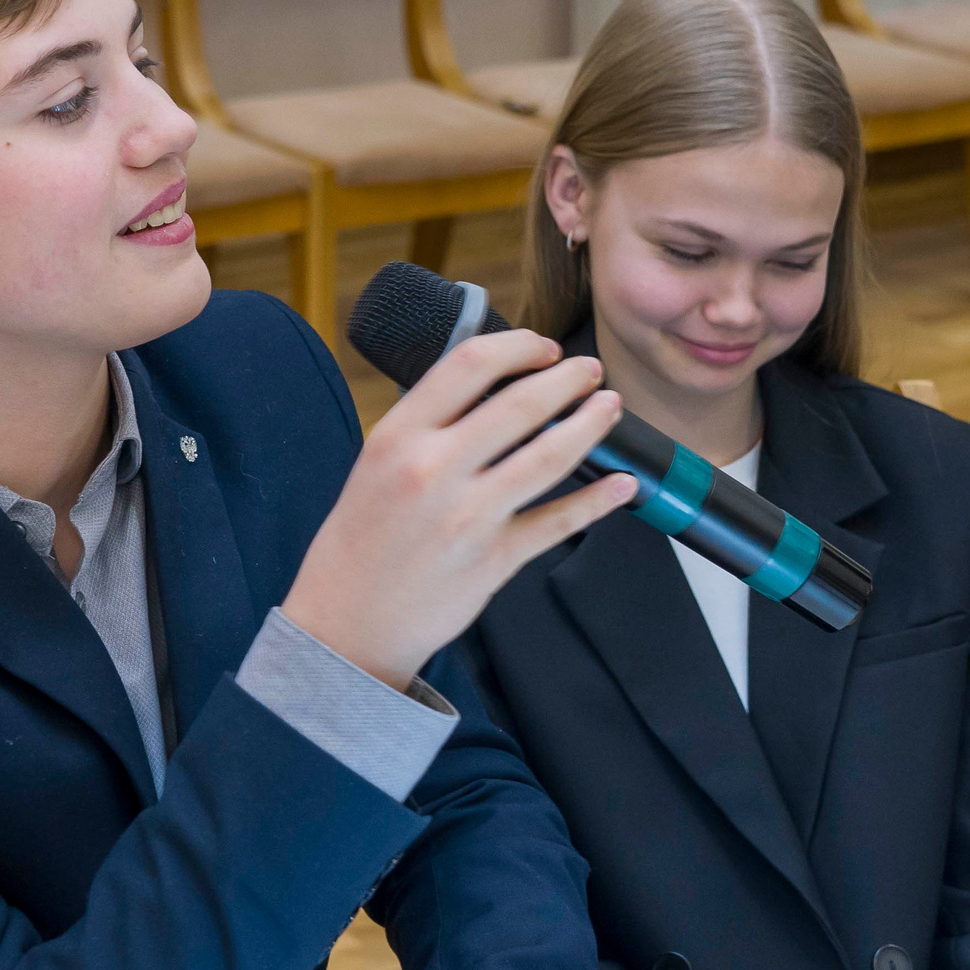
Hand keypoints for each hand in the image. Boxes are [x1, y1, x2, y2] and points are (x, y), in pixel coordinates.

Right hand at [283, 331, 634, 688]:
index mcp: (399, 436)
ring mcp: (468, 517)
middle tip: (590, 371)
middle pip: (522, 404)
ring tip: (610, 407)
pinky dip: (598, 500)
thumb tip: (494, 386)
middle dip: (569, 379)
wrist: (347, 622)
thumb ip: (429, 425)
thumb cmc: (363, 540)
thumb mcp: (377, 462)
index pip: (470, 364)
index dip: (520, 347)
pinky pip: (558, 520)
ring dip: (591, 425)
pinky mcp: (494, 559)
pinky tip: (622, 484)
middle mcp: (434, 470)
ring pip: (550, 456)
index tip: (544, 348)